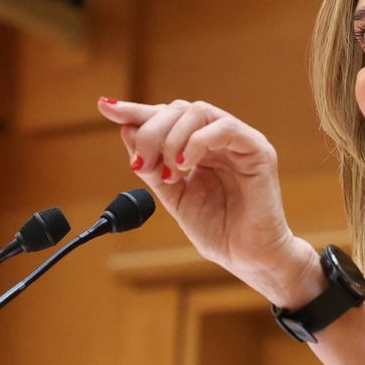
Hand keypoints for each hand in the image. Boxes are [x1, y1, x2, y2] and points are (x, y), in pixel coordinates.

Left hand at [97, 97, 319, 303]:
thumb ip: (152, 165)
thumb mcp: (172, 195)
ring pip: (198, 111)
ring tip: (168, 172)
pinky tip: (184, 166)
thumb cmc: (216, 229)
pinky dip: (197, 142)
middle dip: (151, 132)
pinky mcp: (258, 150)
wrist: (246, 257)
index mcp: (198, 146)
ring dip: (172, 138)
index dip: (137, 111)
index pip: (166, 117)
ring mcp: (238, 141)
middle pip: (178, 109)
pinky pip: (225, 128)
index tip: (106, 107)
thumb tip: (127, 131)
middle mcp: (218, 138)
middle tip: (141, 163)